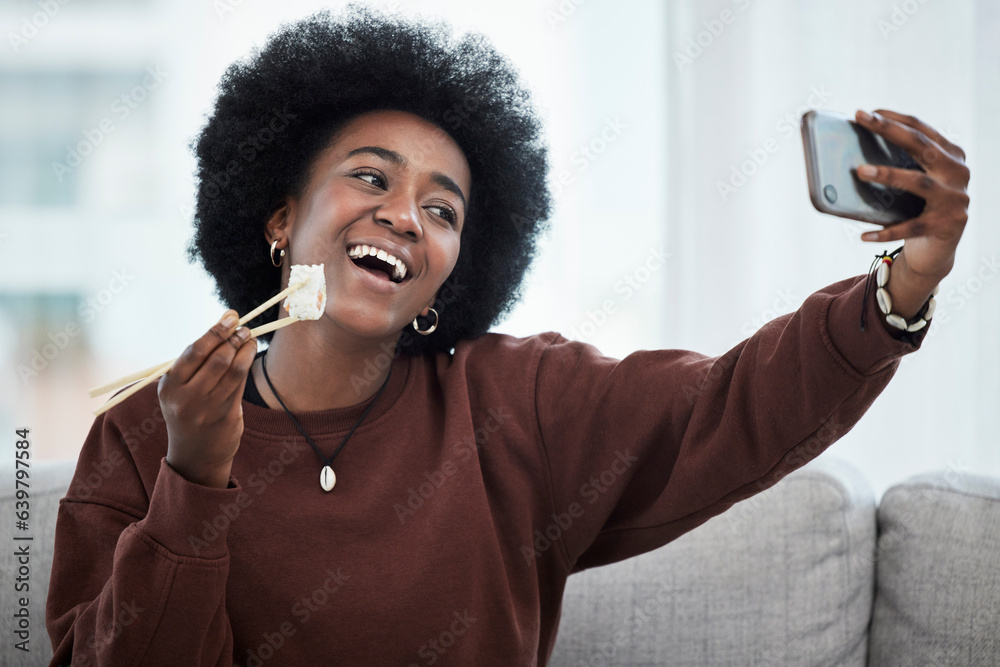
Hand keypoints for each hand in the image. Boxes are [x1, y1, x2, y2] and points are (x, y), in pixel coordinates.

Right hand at [158, 310, 256, 487]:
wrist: (195, 455)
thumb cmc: (189, 411)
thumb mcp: (181, 389)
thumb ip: (197, 362)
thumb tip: (223, 324)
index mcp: (169, 386)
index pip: (195, 351)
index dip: (216, 331)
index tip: (231, 316)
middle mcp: (185, 398)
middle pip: (216, 358)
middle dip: (233, 338)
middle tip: (243, 327)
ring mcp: (206, 409)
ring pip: (232, 370)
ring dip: (245, 349)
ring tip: (249, 338)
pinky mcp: (226, 416)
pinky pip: (239, 384)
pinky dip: (247, 364)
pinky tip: (250, 353)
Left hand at [853, 109, 969, 317]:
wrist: (936, 250)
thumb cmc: (915, 209)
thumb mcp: (911, 184)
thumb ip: (897, 166)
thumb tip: (850, 154)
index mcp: (951, 156)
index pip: (921, 130)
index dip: (894, 119)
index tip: (867, 112)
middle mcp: (958, 173)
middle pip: (921, 146)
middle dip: (889, 130)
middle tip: (861, 119)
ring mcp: (955, 199)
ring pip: (918, 183)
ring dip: (888, 175)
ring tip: (860, 171)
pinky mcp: (947, 225)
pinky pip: (910, 227)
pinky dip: (885, 231)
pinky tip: (862, 234)